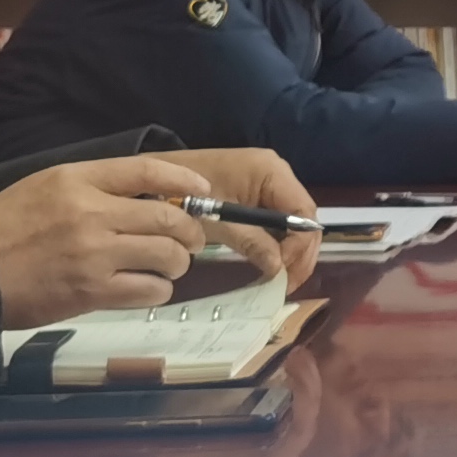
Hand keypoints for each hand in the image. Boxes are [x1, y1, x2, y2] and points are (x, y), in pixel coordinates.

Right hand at [0, 154, 213, 327]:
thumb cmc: (3, 229)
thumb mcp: (43, 187)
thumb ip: (92, 187)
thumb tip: (145, 196)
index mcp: (77, 179)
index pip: (149, 171)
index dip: (185, 181)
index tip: (203, 191)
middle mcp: (91, 212)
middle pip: (170, 217)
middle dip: (190, 231)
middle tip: (188, 241)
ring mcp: (94, 253)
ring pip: (168, 255)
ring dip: (176, 263)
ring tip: (166, 267)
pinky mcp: (92, 291)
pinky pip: (151, 290)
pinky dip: (158, 290)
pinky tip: (146, 288)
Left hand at [160, 147, 321, 287]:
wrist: (152, 179)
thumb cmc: (181, 195)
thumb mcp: (217, 222)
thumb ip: (252, 242)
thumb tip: (279, 269)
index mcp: (271, 171)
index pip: (303, 212)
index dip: (299, 246)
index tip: (283, 272)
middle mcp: (277, 173)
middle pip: (303, 218)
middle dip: (300, 253)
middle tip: (288, 284)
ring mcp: (269, 183)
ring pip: (294, 222)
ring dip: (291, 251)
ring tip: (281, 279)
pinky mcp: (258, 193)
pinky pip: (278, 220)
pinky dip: (278, 243)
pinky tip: (271, 263)